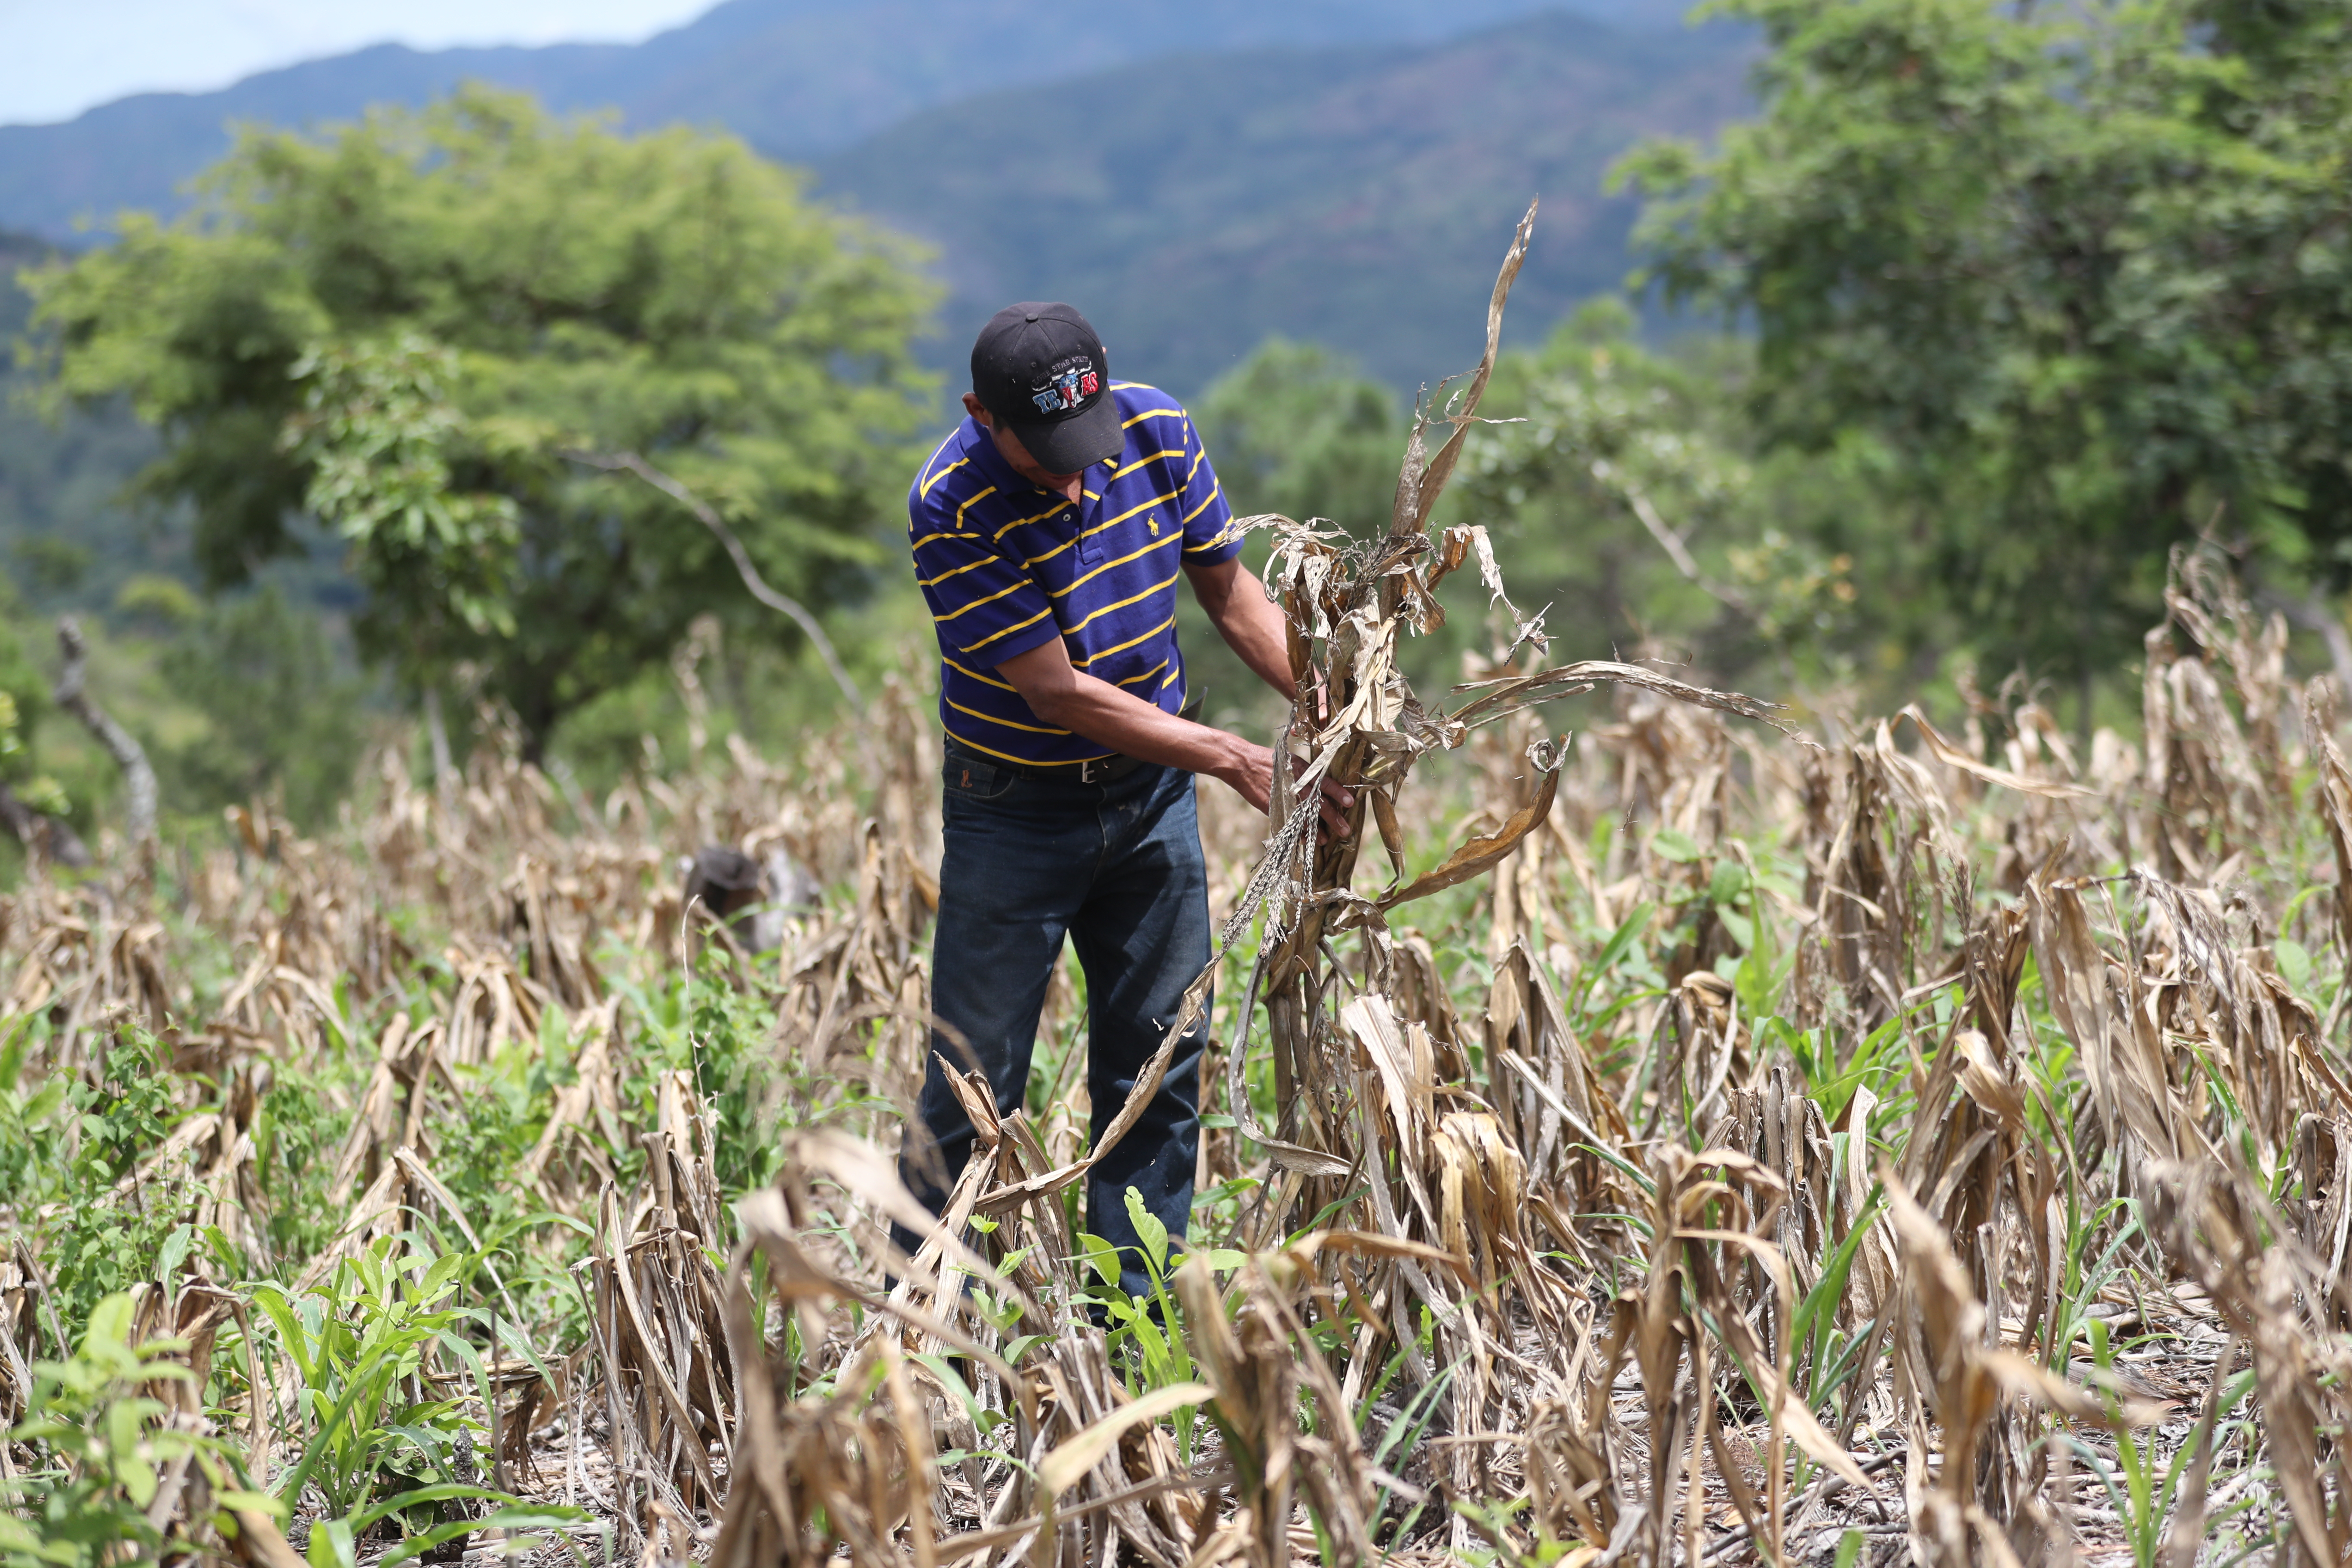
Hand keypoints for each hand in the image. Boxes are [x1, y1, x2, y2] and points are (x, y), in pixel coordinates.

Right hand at [1215, 735, 1353, 839]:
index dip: (1338, 793)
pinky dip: (1297, 832)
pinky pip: (1289, 823)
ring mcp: (1285, 797)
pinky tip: (1305, 840)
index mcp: (1302, 770)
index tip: (1350, 803)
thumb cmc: (1269, 761)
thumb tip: (1323, 784)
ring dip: (1316, 830)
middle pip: (1319, 804)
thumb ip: (1307, 773)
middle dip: (1333, 818)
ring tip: (1326, 840)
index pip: (1325, 783)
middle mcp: (1296, 785)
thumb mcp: (1291, 761)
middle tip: (1345, 830)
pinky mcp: (1274, 807)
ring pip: (1305, 817)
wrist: (1244, 765)